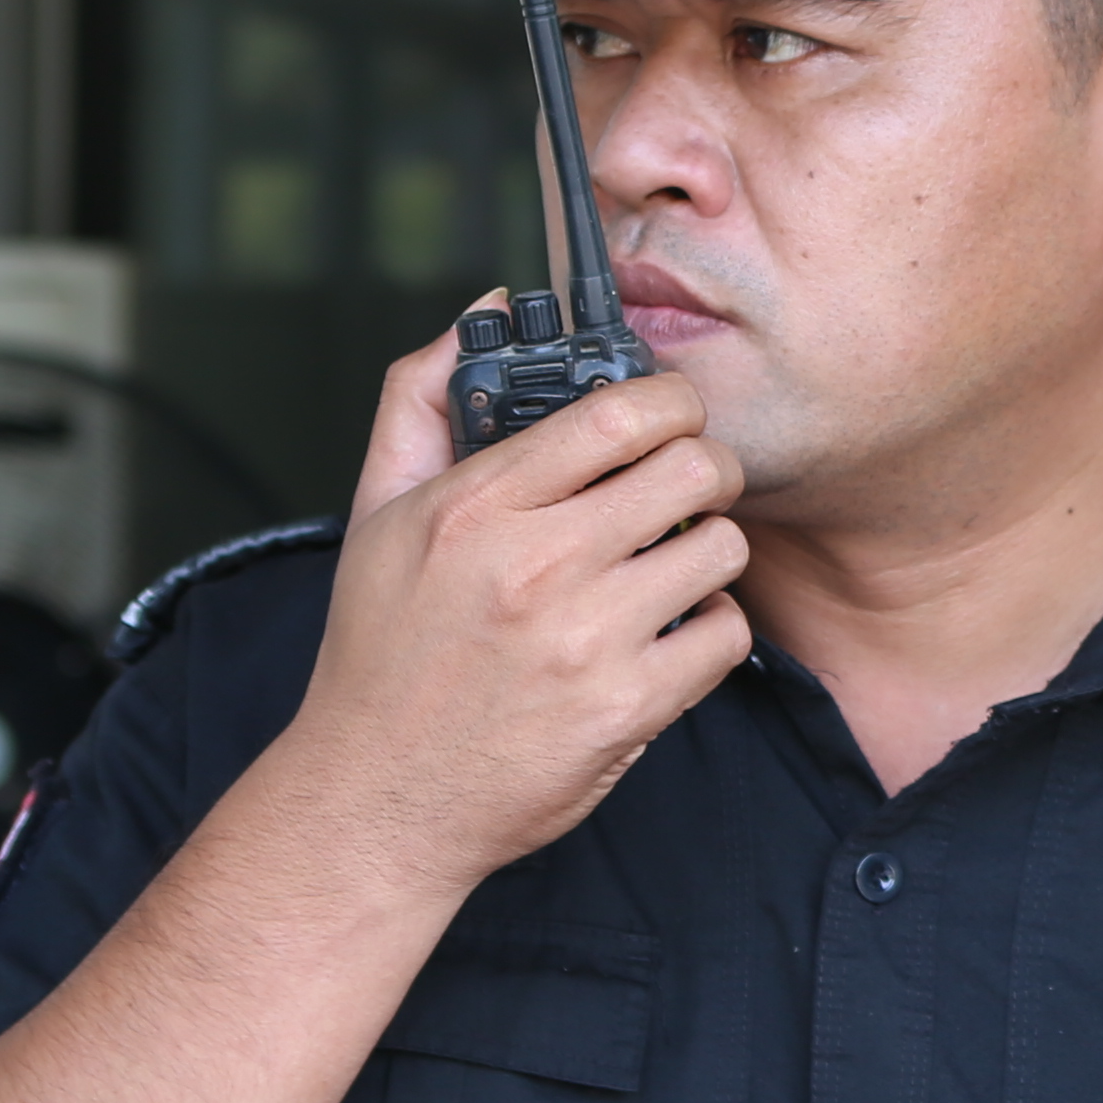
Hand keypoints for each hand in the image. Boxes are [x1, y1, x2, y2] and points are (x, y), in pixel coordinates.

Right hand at [271, 309, 749, 900]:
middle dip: (708, 470)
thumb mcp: (379, 511)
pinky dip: (710, 630)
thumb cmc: (381, 649)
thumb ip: (423, 395)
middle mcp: (534, 566)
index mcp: (476, 507)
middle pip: (696, 470)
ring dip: (708, 552)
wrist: (377, 796)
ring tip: (669, 566)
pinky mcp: (626, 709)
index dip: (671, 401)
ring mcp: (585, 640)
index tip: (670, 416)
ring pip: (722, 549)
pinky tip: (669, 632)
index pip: (621, 412)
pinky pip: (725, 634)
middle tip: (688, 489)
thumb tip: (487, 305)